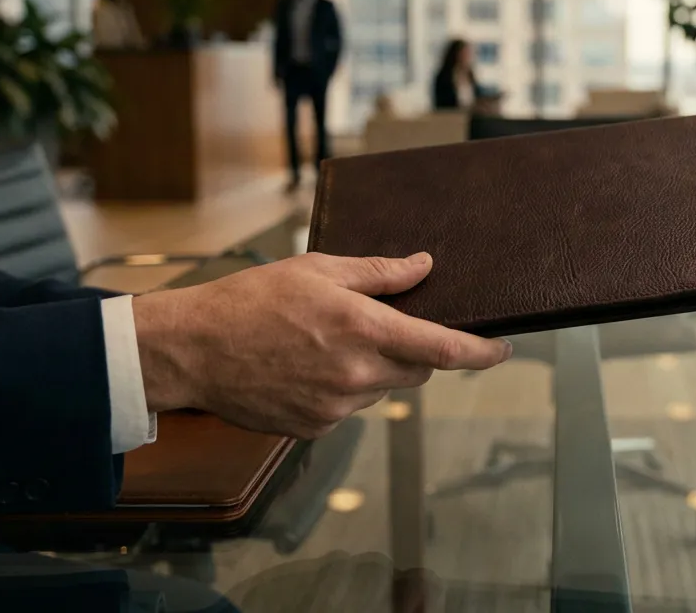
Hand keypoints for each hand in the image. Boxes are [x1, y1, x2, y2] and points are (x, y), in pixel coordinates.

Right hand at [132, 252, 511, 437]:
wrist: (191, 350)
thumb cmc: (251, 301)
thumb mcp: (319, 269)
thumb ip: (380, 273)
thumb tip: (424, 266)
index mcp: (363, 329)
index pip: (444, 350)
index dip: (481, 352)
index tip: (503, 348)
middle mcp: (356, 374)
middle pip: (417, 372)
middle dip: (415, 351)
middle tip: (383, 326)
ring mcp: (336, 408)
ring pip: (382, 390)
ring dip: (374, 369)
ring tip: (325, 343)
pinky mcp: (315, 428)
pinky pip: (349, 408)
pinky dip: (342, 388)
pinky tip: (305, 367)